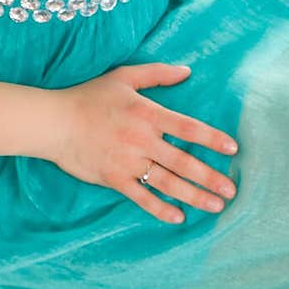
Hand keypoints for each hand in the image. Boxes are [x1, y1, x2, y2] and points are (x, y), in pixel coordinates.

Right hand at [51, 62, 238, 224]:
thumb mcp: (124, 76)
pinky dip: (160, 208)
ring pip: (168, 183)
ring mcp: (128, 162)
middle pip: (183, 162)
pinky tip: (179, 217)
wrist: (55, 122)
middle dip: (210, 177)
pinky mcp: (114, 178)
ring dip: (194, 196)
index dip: (212, 139)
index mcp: (148, 114)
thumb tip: (187, 71)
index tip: (233, 149)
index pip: (188, 128)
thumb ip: (157, 74)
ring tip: (216, 206)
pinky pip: (142, 197)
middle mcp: (142, 140)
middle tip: (231, 190)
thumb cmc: (89, 97)